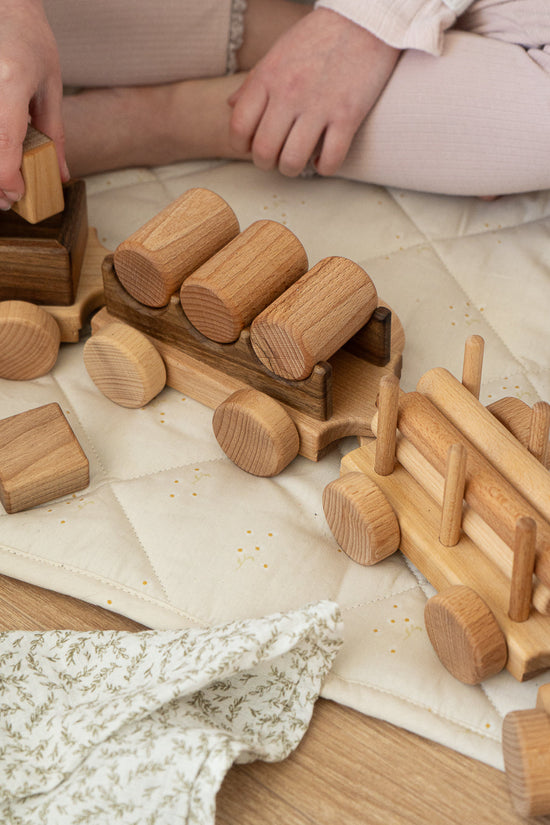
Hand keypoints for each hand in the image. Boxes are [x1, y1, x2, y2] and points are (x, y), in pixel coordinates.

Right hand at [0, 0, 66, 209]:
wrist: (6, 5)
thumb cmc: (29, 40)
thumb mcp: (51, 86)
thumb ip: (53, 133)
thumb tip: (60, 175)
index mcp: (10, 83)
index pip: (4, 147)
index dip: (7, 179)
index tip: (16, 195)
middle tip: (5, 199)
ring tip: (1, 183)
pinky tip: (0, 158)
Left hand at [228, 8, 399, 177]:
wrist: (366, 21)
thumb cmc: (320, 37)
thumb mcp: (279, 52)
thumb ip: (254, 81)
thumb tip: (231, 105)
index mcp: (268, 77)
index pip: (239, 126)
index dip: (241, 145)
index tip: (251, 146)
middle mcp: (289, 94)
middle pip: (263, 151)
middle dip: (266, 163)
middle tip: (276, 157)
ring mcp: (319, 106)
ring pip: (293, 161)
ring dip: (293, 169)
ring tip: (299, 160)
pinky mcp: (348, 116)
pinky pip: (330, 160)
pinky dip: (324, 168)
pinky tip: (324, 159)